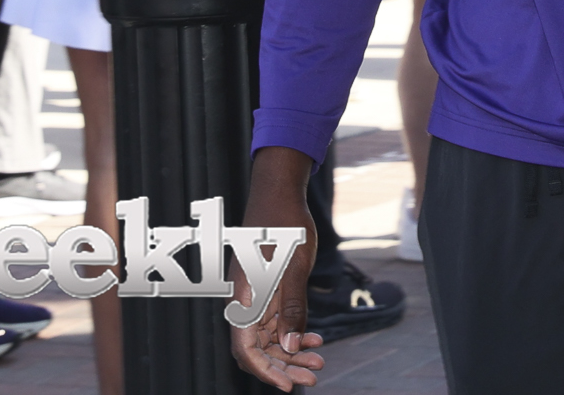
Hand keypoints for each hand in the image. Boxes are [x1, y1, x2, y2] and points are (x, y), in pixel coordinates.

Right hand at [230, 149, 323, 389]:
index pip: (246, 349)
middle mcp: (245, 301)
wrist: (280, 189)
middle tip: (314, 376)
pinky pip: (275, 320)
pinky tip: (314, 337)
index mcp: (244, 297)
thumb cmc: (283, 222)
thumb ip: (291, 306)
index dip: (266, 371)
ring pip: (269, 336)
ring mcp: (255, 295)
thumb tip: (291, 344)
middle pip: (258, 348)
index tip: (290, 386)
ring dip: (291, 351)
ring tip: (318, 361)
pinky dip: (293, 332)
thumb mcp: (293, 267)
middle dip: (284, 366)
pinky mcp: (266, 288)